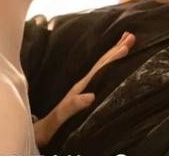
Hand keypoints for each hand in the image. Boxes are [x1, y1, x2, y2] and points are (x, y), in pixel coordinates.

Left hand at [33, 31, 135, 146]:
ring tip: (125, 43)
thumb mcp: (59, 118)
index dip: (112, 58)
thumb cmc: (48, 127)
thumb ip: (72, 107)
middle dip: (115, 50)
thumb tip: (91, 96)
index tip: (125, 47)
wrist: (38, 132)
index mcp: (79, 89)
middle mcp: (82, 86)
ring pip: (101, 67)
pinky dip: (109, 67)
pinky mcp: (84, 95)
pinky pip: (100, 76)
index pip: (99, 69)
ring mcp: (82, 89)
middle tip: (130, 36)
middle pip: (101, 64)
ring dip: (113, 55)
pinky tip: (114, 65)